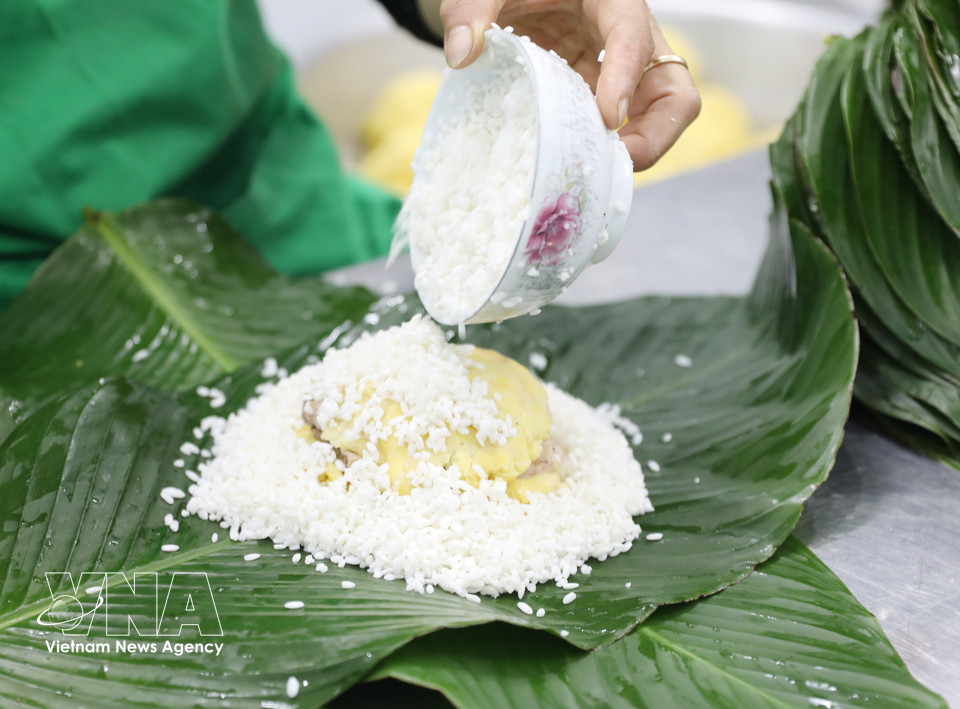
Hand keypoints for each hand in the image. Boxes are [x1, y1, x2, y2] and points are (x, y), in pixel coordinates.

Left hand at [435, 0, 700, 170]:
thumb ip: (469, 10)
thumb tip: (462, 54)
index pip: (633, 32)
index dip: (625, 76)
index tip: (608, 118)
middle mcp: (625, 34)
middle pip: (673, 87)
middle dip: (658, 131)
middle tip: (618, 160)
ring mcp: (617, 68)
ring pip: (657, 114)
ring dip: (637, 149)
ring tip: (596, 171)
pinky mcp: (600, 92)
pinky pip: (620, 126)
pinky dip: (604, 149)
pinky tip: (574, 165)